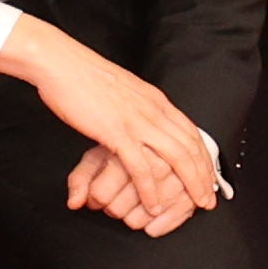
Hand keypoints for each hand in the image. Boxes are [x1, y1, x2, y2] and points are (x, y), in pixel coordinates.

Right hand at [0, 16, 222, 235]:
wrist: (59, 62)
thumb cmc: (81, 75)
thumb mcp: (122, 88)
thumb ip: (137, 105)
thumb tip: (141, 117)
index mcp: (155, 99)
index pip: (191, 131)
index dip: (203, 157)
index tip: (208, 176)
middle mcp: (153, 110)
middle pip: (191, 147)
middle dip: (203, 176)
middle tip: (208, 199)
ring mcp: (137, 121)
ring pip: (176, 157)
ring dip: (189, 185)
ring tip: (193, 206)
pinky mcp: (116, 131)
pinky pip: (141, 166)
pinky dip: (151, 189)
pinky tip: (153, 205)